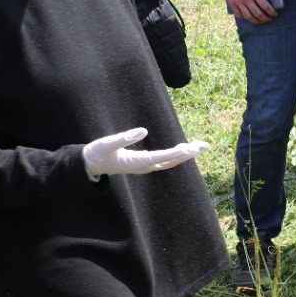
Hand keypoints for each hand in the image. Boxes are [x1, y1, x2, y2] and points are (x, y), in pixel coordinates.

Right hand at [82, 128, 208, 180]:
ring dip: (186, 153)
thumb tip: (143, 130)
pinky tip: (185, 148)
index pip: (160, 157)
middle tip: (205, 146)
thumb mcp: (107, 144)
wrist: (90, 165)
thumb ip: (124, 138)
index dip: (175, 153)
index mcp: (135, 162)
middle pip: (171, 160)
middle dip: (188, 153)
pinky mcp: (144, 163)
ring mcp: (145, 166)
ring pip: (170, 160)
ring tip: (202, 146)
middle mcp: (144, 166)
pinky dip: (177, 154)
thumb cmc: (97, 153)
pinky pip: (165, 159)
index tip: (189, 149)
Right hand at [217, 0, 275, 22]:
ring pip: (248, 16)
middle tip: (269, 19)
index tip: (275, 14)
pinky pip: (238, 14)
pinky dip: (244, 17)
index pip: (265, 6)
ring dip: (256, 21)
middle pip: (258, 14)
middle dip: (265, 18)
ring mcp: (239, 2)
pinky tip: (248, 17)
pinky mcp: (232, 3)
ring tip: (260, 21)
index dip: (271, 12)